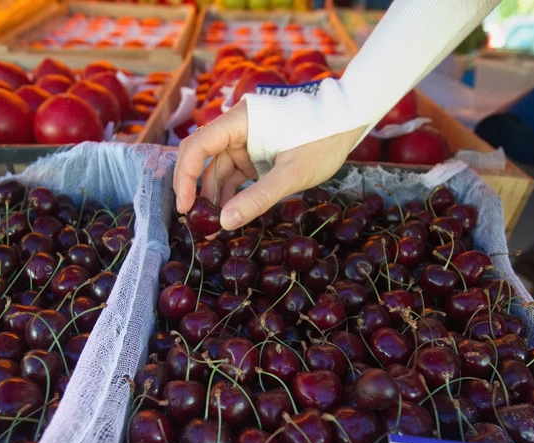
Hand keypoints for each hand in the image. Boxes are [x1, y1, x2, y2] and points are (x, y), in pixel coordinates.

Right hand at [174, 100, 367, 230]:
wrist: (347, 123)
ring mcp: (244, 142)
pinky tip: (229, 217)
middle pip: (201, 158)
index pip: (197, 146)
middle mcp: (236, 128)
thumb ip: (258, 198)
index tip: (186, 208)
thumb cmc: (323, 140)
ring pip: (217, 171)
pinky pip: (234, 175)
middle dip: (195, 190)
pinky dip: (230, 196)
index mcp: (240, 121)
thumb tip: (225, 223)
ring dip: (214, 198)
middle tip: (195, 223)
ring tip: (213, 230)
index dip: (186, 177)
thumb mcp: (291, 174)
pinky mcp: (254, 154)